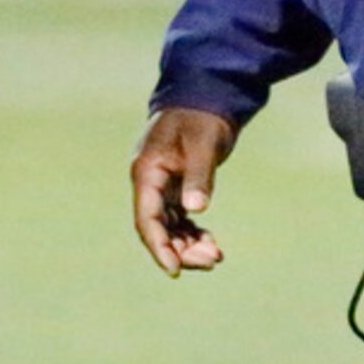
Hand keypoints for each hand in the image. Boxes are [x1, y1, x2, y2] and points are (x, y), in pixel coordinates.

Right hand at [130, 106, 237, 276]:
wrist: (206, 94)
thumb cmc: (202, 115)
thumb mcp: (203, 144)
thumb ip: (199, 176)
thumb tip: (195, 210)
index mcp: (147, 171)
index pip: (147, 218)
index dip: (159, 246)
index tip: (174, 269)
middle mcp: (150, 182)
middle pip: (158, 228)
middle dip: (181, 250)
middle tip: (212, 260)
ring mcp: (162, 186)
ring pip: (169, 227)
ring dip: (189, 245)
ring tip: (217, 255)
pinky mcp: (176, 186)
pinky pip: (179, 219)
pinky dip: (193, 233)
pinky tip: (211, 243)